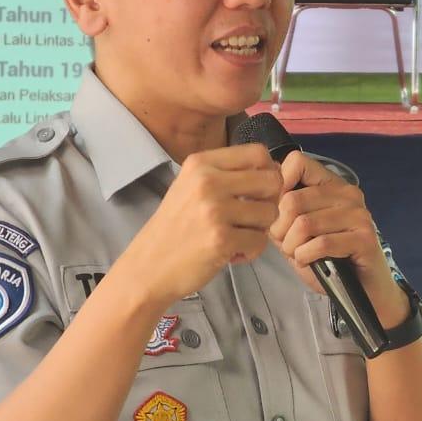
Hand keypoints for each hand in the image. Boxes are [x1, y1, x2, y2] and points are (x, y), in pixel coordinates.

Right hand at [120, 144, 281, 306]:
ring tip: (237, 237)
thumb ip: (227, 174)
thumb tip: (275, 168)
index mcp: (201, 163)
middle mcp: (207, 181)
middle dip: (269, 202)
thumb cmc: (175, 228)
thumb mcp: (192, 187)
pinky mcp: (221, 239)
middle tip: (252, 219)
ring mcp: (214, 210)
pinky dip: (251, 251)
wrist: (146, 267)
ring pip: (269, 212)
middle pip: (271, 181)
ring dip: (259, 230)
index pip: (258, 153)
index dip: (269, 173)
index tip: (259, 192)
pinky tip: (231, 254)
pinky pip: (260, 241)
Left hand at [268, 152, 404, 321]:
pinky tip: (307, 261)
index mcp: (332, 184)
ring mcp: (359, 215)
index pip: (297, 161)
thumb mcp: (297, 230)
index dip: (278, 187)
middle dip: (279, 229)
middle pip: (293, 199)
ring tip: (296, 255)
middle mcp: (348, 194)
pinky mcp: (364, 238)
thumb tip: (257, 193)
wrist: (361, 290)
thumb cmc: (327, 259)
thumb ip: (281, 211)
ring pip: (304, 224)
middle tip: (285, 245)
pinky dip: (305, 256)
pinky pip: (321, 243)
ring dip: (291, 246)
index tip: (278, 213)